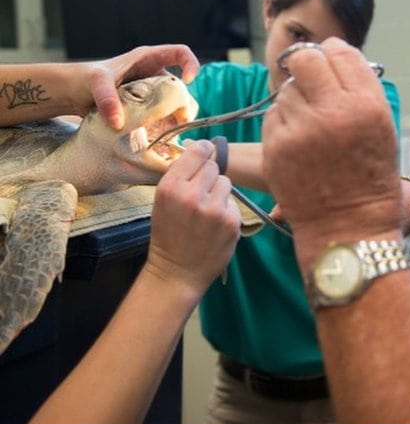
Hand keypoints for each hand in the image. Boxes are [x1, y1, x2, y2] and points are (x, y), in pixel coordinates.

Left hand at [76, 45, 199, 127]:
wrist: (71, 94)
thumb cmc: (84, 78)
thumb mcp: (96, 83)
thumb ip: (107, 99)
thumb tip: (118, 123)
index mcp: (147, 58)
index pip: (180, 53)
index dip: (191, 64)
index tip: (187, 81)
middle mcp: (152, 74)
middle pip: (180, 86)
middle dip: (184, 103)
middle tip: (180, 122)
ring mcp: (149, 92)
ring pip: (173, 104)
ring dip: (174, 119)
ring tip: (168, 134)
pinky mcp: (143, 108)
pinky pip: (160, 117)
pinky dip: (161, 128)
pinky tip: (155, 138)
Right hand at [144, 141, 240, 301]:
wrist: (177, 272)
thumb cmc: (168, 235)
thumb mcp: (163, 202)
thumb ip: (180, 177)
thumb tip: (202, 150)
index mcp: (170, 187)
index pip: (197, 152)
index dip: (203, 151)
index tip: (205, 154)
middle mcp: (191, 195)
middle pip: (214, 167)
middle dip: (209, 177)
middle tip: (201, 194)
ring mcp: (213, 209)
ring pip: (226, 183)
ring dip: (219, 193)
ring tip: (207, 212)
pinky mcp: (230, 222)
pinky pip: (233, 203)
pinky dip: (226, 212)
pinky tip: (214, 226)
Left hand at [261, 38, 400, 271]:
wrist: (350, 228)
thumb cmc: (369, 179)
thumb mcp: (382, 129)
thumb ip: (359, 90)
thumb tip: (331, 55)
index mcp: (367, 105)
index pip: (340, 52)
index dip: (332, 54)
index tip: (329, 63)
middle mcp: (335, 112)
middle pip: (305, 60)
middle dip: (305, 66)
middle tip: (309, 80)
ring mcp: (302, 130)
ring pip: (286, 91)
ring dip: (296, 101)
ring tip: (310, 126)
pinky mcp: (276, 148)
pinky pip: (273, 116)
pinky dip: (282, 124)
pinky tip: (297, 143)